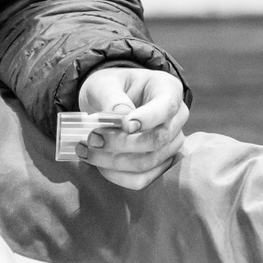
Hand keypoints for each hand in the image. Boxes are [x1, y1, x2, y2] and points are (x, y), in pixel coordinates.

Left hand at [74, 65, 187, 189]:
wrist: (110, 100)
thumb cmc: (111, 87)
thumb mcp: (105, 83)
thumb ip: (111, 96)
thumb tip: (120, 115)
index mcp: (168, 89)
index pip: (166, 107)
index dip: (148, 119)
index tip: (124, 125)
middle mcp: (177, 118)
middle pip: (157, 139)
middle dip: (121, 143)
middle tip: (91, 138)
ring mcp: (171, 144)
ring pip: (148, 162)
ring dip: (113, 161)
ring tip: (86, 151)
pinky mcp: (160, 164)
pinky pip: (142, 179)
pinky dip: (117, 175)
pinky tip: (98, 164)